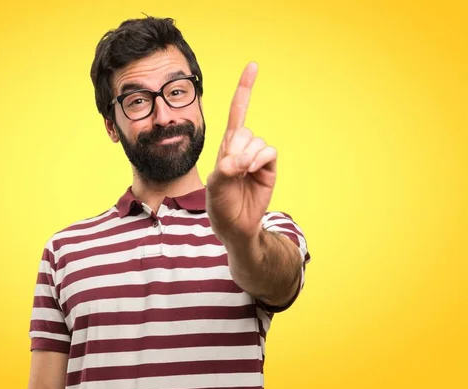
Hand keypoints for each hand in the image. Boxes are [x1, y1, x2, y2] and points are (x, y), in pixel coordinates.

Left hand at [206, 63, 276, 243]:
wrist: (236, 227)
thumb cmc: (220, 206)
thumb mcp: (215, 186)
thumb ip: (225, 170)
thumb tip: (242, 159)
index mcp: (226, 147)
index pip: (237, 112)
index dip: (245, 90)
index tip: (253, 66)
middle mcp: (242, 148)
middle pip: (245, 130)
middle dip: (237, 149)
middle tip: (231, 170)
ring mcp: (257, 158)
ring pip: (257, 141)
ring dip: (248, 157)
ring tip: (242, 175)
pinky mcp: (269, 168)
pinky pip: (269, 152)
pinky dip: (259, 160)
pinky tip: (253, 171)